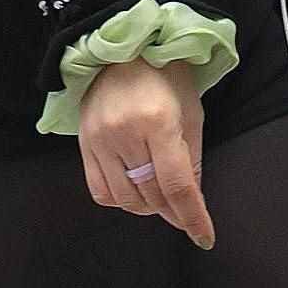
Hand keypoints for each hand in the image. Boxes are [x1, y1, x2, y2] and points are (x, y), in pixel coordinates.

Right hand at [78, 56, 214, 248]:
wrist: (123, 50)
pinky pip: (101, 191)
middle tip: (185, 210)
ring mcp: (100, 140)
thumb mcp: (191, 113)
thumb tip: (191, 200)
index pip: (177, 186)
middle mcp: (125, 134)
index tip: (204, 237)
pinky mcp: (84, 144)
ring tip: (160, 195)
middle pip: (153, 195)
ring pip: (127, 199)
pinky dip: (121, 200)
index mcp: (159, 123)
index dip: (193, 217)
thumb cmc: (165, 77)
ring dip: (149, 206)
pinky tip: (134, 190)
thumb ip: (192, 159)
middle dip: (174, 210)